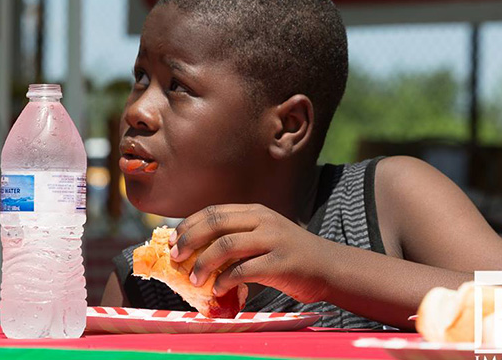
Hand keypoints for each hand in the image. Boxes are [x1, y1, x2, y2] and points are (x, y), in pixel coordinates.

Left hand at [168, 204, 328, 303]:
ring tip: (193, 279)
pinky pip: (244, 270)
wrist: (328, 267)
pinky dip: (225, 281)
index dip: (189, 225)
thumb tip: (196, 253)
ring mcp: (273, 240)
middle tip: (176, 257)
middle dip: (190, 240)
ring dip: (203, 263)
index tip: (173, 240)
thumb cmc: (290, 255)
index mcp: (255, 211)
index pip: (214, 211)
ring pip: (226, 245)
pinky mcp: (280, 263)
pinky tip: (218, 289)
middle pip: (215, 224)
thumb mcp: (264, 235)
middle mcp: (263, 220)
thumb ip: (237, 237)